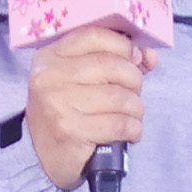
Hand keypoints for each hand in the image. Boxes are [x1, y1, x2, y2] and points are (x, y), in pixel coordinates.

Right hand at [24, 26, 154, 189]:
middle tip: (135, 93)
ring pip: (119, 96)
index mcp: (50, 56)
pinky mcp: (71, 131)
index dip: (123, 45)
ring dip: (136, 108)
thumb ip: (114, 61)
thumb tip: (150, 55)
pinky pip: (119, 123)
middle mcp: (51, 76)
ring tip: (133, 115)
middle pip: (111, 65)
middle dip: (134, 80)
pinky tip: (130, 132)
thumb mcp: (80, 79)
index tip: (136, 58)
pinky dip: (133, 128)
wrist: (41, 156)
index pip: (94, 35)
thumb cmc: (66, 111)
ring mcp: (59, 104)